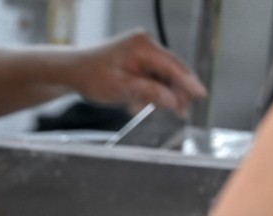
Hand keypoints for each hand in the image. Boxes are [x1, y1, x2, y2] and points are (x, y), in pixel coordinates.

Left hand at [69, 29, 206, 116]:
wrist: (71, 71)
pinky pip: (151, 76)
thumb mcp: (120, 89)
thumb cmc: (90, 77)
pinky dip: (148, 90)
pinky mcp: (136, 59)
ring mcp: (141, 51)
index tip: (201, 94)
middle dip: (174, 92)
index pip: (172, 66)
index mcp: (142, 46)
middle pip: (170, 70)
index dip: (187, 82)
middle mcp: (144, 44)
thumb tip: (172, 100)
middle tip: (180, 113)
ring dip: (159, 94)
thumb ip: (148, 92)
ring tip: (148, 109)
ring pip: (161, 75)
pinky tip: (136, 104)